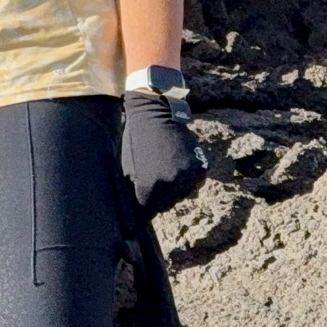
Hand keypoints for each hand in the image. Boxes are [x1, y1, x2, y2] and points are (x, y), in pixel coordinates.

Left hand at [120, 93, 205, 215]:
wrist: (155, 116)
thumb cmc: (136, 141)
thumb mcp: (127, 167)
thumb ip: (134, 190)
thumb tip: (137, 210)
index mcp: (149, 185)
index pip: (149, 209)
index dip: (145, 204)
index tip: (144, 198)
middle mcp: (170, 184)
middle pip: (167, 204)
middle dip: (160, 197)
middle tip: (156, 181)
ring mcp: (187, 175)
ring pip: (182, 195)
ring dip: (175, 188)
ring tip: (166, 170)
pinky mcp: (200, 168)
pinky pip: (195, 183)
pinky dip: (188, 178)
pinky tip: (179, 166)